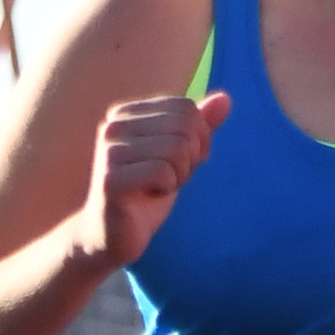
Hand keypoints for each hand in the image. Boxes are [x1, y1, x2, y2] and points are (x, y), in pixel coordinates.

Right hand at [75, 90, 228, 272]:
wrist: (111, 235)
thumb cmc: (145, 192)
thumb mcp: (179, 155)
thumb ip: (199, 126)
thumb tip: (226, 99)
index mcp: (125, 113)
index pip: (186, 109)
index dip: (198, 139)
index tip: (178, 163)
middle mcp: (113, 126)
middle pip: (185, 126)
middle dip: (190, 158)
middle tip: (168, 179)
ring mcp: (109, 152)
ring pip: (177, 148)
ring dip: (178, 176)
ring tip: (156, 188)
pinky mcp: (111, 179)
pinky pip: (163, 171)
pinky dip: (166, 188)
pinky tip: (147, 197)